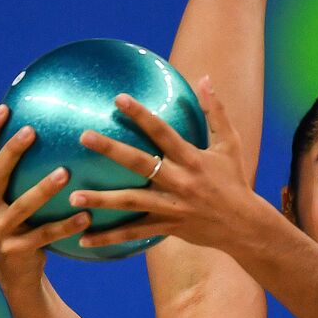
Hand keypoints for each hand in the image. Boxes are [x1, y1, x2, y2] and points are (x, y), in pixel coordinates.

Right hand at [0, 104, 91, 285]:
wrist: (16, 278)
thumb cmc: (19, 229)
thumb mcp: (8, 203)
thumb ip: (15, 176)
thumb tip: (43, 131)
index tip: (6, 108)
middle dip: (12, 152)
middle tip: (32, 131)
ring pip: (21, 206)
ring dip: (43, 189)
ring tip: (65, 173)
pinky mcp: (14, 251)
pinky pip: (44, 235)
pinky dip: (66, 225)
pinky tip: (86, 215)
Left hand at [68, 75, 255, 250]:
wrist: (244, 225)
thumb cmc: (235, 180)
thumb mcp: (231, 144)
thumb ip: (216, 112)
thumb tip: (205, 78)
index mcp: (193, 159)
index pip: (162, 132)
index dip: (141, 114)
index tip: (118, 98)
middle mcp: (180, 181)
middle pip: (141, 164)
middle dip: (111, 150)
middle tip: (84, 136)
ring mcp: (172, 206)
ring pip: (132, 202)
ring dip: (102, 200)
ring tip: (73, 196)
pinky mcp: (167, 227)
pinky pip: (135, 233)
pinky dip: (110, 238)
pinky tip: (84, 239)